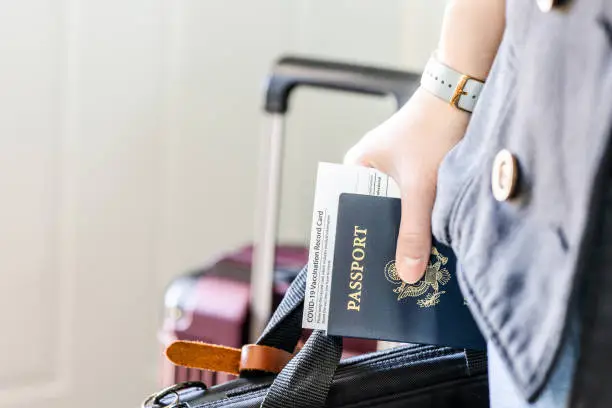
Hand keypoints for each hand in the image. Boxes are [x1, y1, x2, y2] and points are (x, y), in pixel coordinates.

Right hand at [344, 87, 469, 282]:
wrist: (463, 95)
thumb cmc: (432, 132)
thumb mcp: (421, 187)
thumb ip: (413, 232)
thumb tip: (407, 275)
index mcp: (356, 168)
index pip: (345, 213)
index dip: (353, 242)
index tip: (359, 271)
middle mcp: (370, 170)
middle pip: (372, 216)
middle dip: (382, 243)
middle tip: (388, 278)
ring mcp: (393, 171)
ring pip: (394, 212)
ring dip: (403, 233)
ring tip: (408, 266)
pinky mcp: (416, 171)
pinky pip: (411, 204)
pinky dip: (418, 221)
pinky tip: (427, 242)